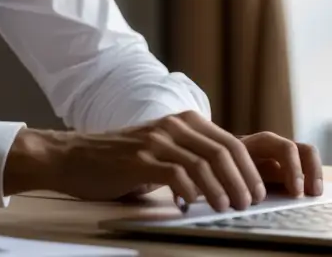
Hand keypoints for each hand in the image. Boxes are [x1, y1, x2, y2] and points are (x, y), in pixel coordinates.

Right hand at [2, 110, 323, 211]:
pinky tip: (196, 206)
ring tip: (231, 208)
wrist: (72, 157)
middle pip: (224, 150)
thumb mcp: (159, 152)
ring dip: (224, 188)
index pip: (229, 142)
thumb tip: (223, 183)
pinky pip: (178, 174)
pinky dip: (193, 192)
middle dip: (244, 178)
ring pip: (206, 162)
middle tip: (251, 202)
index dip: (249, 168)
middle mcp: (174, 125)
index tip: (259, 191)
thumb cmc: (117, 161)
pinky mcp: (141, 158)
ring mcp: (157, 140)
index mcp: (183, 122)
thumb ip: (188, 158)